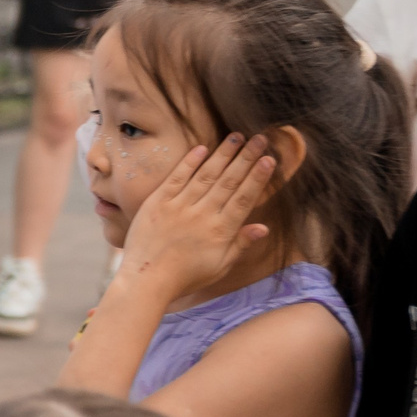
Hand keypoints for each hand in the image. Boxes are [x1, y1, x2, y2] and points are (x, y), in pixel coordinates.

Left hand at [116, 132, 274, 304]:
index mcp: (221, 230)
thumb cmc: (186, 277)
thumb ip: (241, 244)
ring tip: (236, 137)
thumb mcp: (220, 266)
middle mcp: (202, 215)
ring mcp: (179, 206)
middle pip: (229, 180)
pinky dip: (189, 162)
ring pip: (206, 174)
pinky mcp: (157, 203)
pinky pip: (176, 178)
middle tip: (259, 139)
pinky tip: (202, 148)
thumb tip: (264, 227)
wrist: (147, 280)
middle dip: (246, 157)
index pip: (245, 197)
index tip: (269, 159)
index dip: (258, 177)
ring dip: (222, 154)